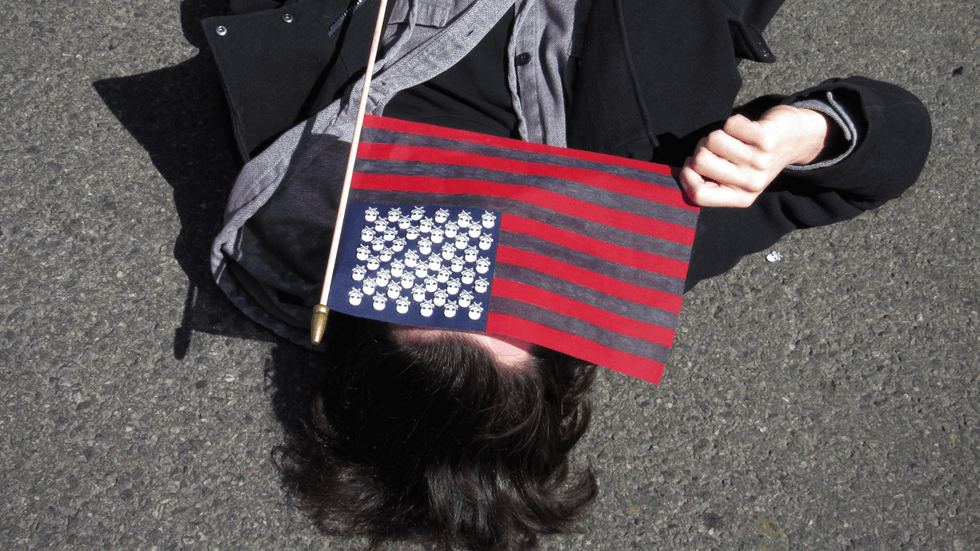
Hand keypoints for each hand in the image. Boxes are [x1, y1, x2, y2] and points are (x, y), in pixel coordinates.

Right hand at [679, 105, 831, 206]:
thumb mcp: (737, 177)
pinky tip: (748, 129)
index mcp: (740, 198)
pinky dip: (736, 121)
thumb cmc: (756, 156)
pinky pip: (730, 124)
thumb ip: (711, 179)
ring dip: (721, 133)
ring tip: (736, 138)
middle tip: (720, 147)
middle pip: (700, 162)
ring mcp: (759, 162)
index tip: (691, 165)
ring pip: (713, 140)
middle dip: (703, 148)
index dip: (686, 176)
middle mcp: (750, 184)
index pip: (698, 195)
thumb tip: (682, 170)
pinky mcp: (766, 140)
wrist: (796, 139)